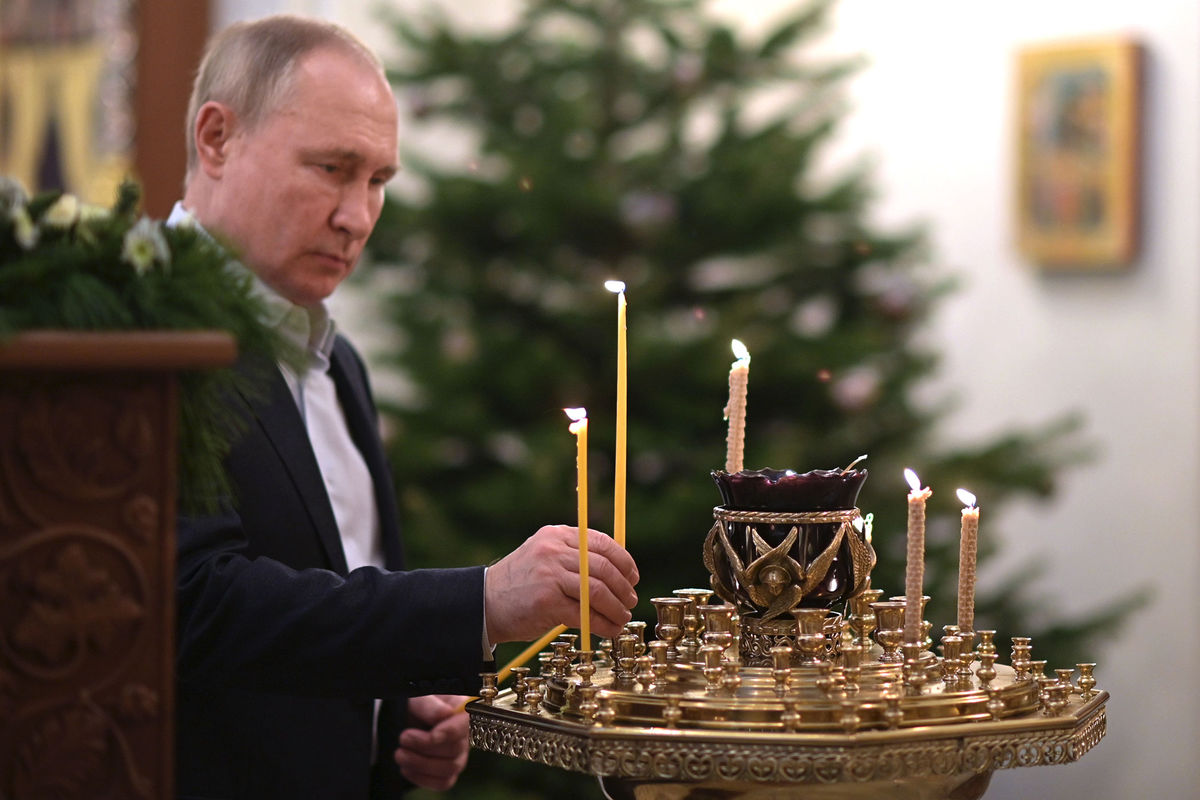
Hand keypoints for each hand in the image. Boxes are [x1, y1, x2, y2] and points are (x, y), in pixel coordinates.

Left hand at [393, 695, 469, 790]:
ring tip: (400, 754)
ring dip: (420, 764)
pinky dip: (422, 778)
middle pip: (456, 749)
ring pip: (449, 768)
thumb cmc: (416, 705)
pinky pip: (443, 783)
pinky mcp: (448, 772)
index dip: (452, 732)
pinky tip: (407, 768)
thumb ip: (429, 705)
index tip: (432, 735)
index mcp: (462, 710)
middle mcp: (466, 735)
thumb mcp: (418, 698)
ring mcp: (459, 755)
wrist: (406, 719)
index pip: (468, 723)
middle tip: (403, 738)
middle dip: (425, 747)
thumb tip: (445, 714)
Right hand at [484, 525, 639, 642]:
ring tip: (622, 617)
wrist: (485, 603)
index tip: (633, 577)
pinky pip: (585, 613)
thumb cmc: (521, 583)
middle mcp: (554, 551)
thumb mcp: (545, 556)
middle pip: (604, 567)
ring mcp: (550, 575)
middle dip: (623, 587)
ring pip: (598, 590)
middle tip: (630, 600)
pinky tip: (609, 630)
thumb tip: (617, 571)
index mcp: (557, 535)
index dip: (624, 561)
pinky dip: (603, 624)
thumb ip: (575, 557)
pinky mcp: (547, 601)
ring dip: (616, 607)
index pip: (602, 542)